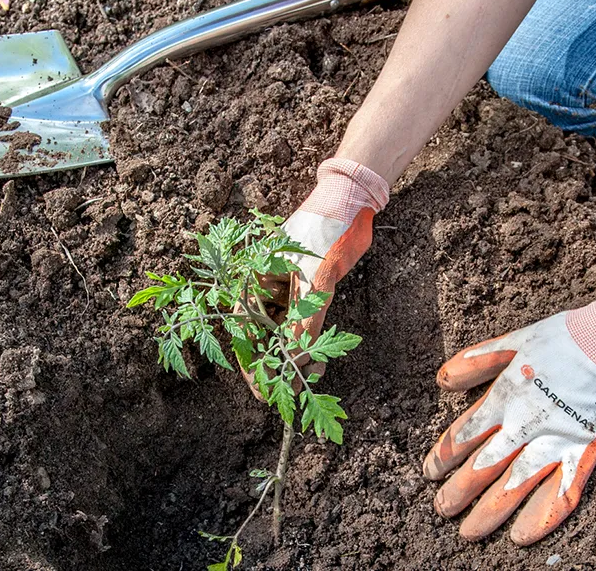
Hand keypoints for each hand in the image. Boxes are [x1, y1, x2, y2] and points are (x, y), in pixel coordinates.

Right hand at [239, 158, 388, 396]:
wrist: (351, 204)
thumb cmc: (324, 232)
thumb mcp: (315, 280)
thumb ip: (304, 322)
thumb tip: (294, 361)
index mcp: (254, 280)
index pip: (245, 330)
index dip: (252, 363)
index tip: (263, 390)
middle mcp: (266, 288)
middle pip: (264, 337)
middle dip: (278, 365)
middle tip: (293, 391)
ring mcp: (286, 292)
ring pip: (285, 335)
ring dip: (298, 357)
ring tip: (316, 375)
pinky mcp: (307, 293)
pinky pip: (304, 325)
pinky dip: (312, 343)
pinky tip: (322, 360)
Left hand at [423, 283, 595, 544]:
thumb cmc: (560, 339)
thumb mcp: (510, 342)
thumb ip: (474, 362)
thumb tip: (442, 380)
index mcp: (502, 399)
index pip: (464, 436)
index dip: (443, 457)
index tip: (430, 473)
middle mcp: (522, 427)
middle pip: (481, 468)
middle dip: (457, 492)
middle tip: (441, 509)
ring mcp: (553, 443)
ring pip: (513, 487)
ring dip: (488, 512)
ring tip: (468, 532)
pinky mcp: (582, 453)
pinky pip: (561, 493)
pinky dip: (541, 517)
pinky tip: (520, 537)